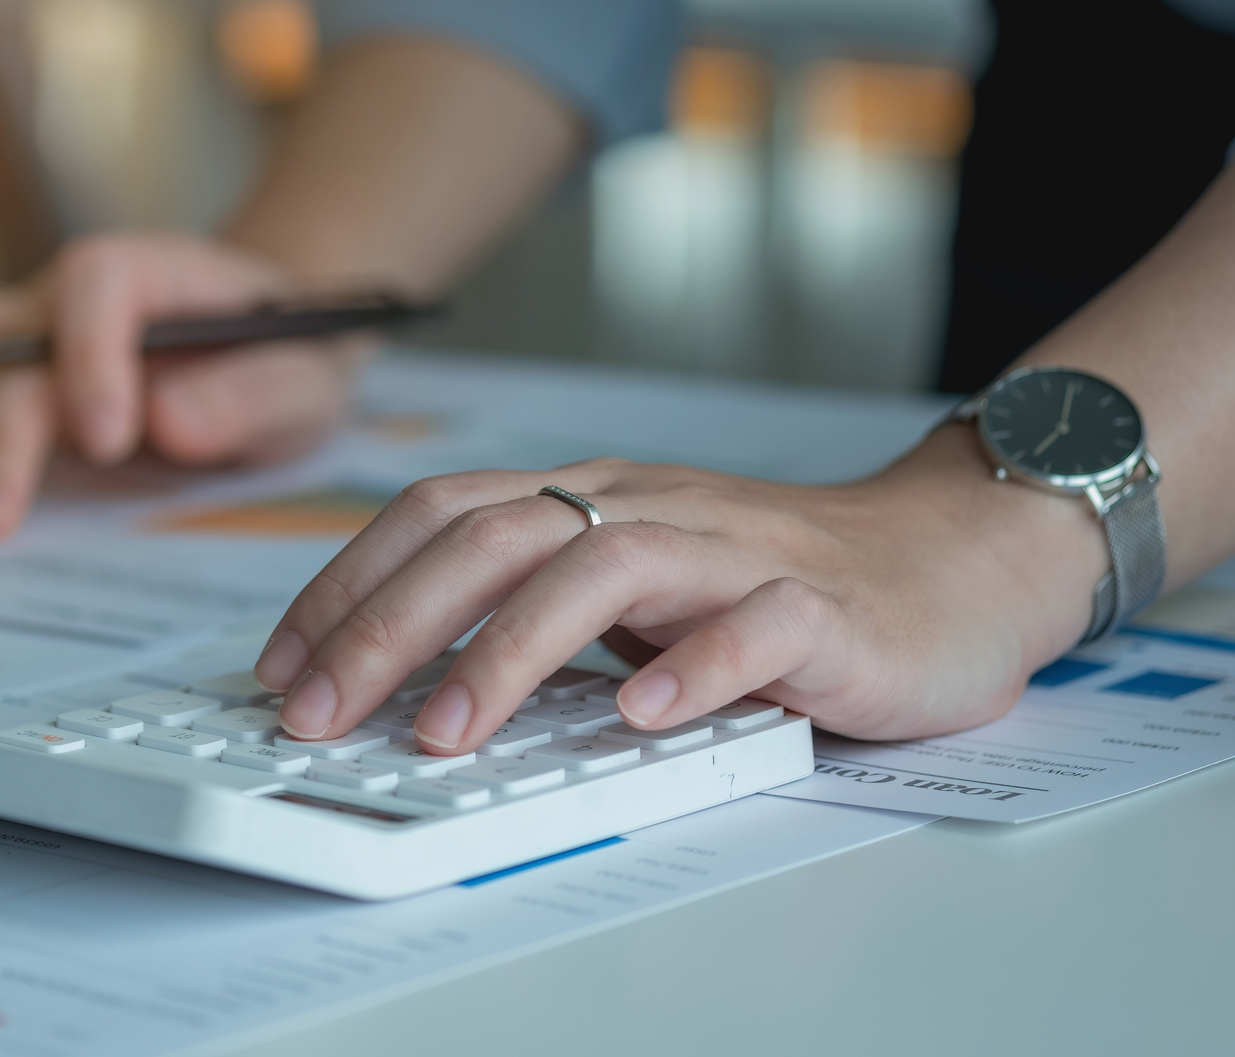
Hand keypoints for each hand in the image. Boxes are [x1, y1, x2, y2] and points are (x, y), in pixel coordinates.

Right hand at [0, 232, 368, 538]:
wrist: (257, 350)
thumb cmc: (280, 361)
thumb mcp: (306, 382)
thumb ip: (255, 396)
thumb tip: (170, 419)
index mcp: (153, 274)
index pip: (96, 280)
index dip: (89, 354)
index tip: (108, 440)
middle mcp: (68, 294)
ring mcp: (18, 328)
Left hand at [253, 424, 1110, 746]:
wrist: (952, 562)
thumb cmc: (770, 583)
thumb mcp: (630, 587)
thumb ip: (536, 613)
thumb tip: (397, 680)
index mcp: (590, 500)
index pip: (442, 513)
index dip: (349, 580)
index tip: (282, 662)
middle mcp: (647, 507)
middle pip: (496, 534)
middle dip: (388, 623)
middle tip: (318, 711)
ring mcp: (734, 550)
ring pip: (606, 566)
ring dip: (511, 650)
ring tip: (448, 732)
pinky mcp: (825, 608)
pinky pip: (755, 624)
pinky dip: (694, 667)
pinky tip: (642, 715)